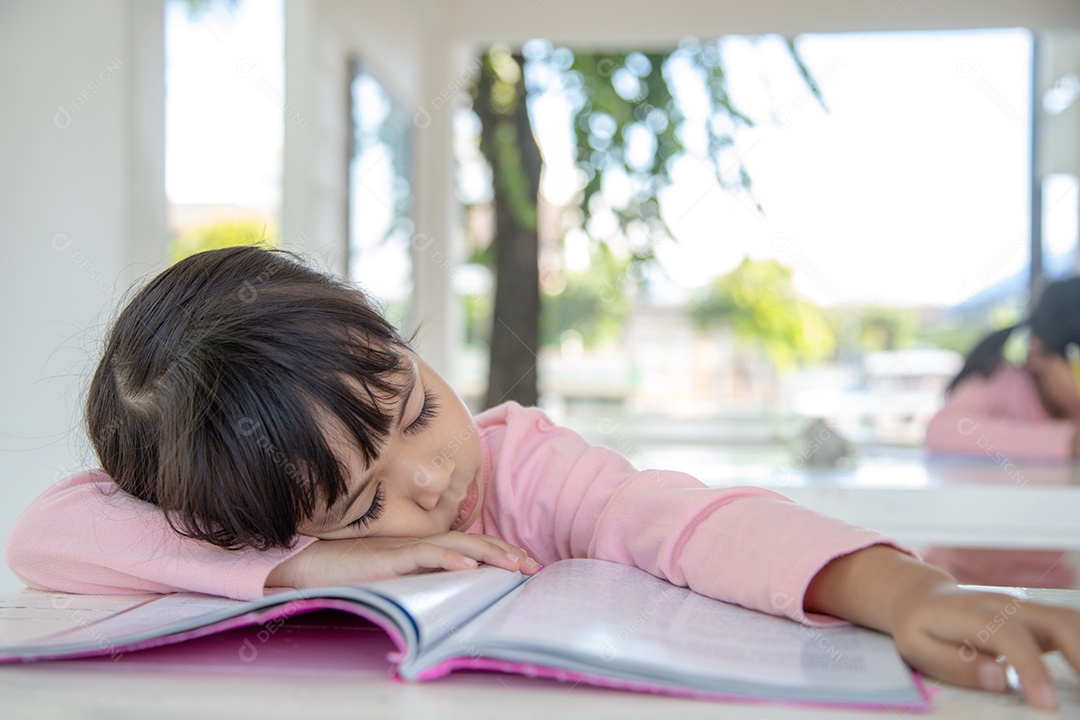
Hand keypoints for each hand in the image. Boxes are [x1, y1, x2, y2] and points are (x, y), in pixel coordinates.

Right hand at [266, 532, 539, 589]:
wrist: (308, 568)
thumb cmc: (349, 572)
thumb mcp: (395, 577)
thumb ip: (421, 576)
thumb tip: (455, 585)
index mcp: (423, 548)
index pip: (470, 547)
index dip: (499, 554)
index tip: (527, 566)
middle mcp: (419, 543)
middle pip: (472, 543)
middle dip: (505, 554)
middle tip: (533, 567)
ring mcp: (405, 549)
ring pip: (456, 546)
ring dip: (488, 555)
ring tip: (514, 566)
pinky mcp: (389, 558)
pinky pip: (423, 556)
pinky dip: (447, 559)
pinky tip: (467, 567)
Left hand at [889, 584, 1079, 709]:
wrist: (921, 597)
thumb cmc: (919, 626)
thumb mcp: (918, 648)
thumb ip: (956, 664)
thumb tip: (999, 679)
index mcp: (972, 613)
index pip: (1010, 636)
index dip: (1032, 668)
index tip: (1048, 702)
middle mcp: (1004, 604)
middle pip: (1054, 621)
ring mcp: (1023, 607)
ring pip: (1068, 620)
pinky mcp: (1035, 617)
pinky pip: (1069, 625)